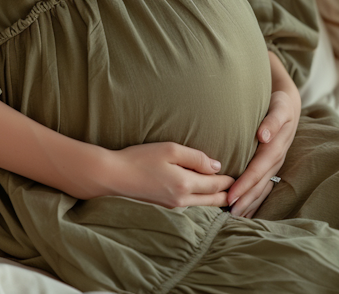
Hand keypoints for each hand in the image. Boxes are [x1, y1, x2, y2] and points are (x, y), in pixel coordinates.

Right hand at [102, 142, 234, 208]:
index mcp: (185, 184)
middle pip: (213, 200)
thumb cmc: (140, 158)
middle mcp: (182, 199)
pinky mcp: (165, 206)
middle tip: (241, 189)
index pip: (216, 184)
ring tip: (228, 194)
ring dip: (216, 199)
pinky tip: (203, 195)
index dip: (230, 180)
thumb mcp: (169, 149)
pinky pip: (192, 205)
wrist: (114, 176)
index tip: (242, 175)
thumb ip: (195, 157)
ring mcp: (174, 206)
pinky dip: (203, 201)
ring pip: (204, 205)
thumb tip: (217, 165)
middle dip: (228, 194)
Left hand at [227, 60, 300, 217]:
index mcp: (274, 147)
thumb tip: (263, 135)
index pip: (257, 170)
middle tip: (228, 212)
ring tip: (235, 215)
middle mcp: (275, 159)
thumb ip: (272, 121)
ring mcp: (275, 164)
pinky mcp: (271, 165)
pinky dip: (254, 197)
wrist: (288, 104)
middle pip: (259, 184)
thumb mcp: (279, 107)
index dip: (245, 183)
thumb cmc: (278, 104)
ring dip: (249, 202)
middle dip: (245, 198)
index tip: (231, 195)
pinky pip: (264, 184)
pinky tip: (245, 207)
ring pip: (262, 188)